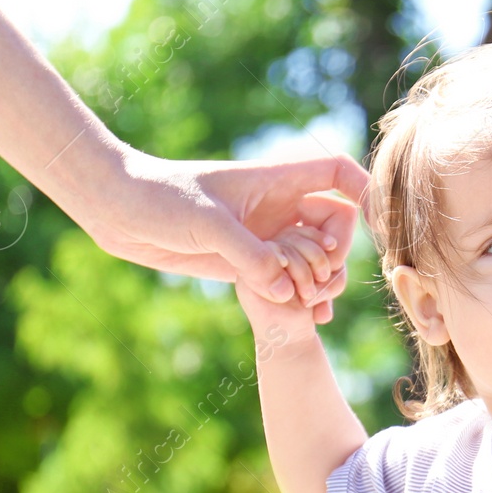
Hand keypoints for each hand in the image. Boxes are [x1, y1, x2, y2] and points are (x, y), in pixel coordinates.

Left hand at [94, 149, 369, 324]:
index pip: (335, 173)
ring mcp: (264, 235)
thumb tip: (284, 290)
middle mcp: (276, 206)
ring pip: (314, 256)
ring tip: (313, 305)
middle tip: (321, 277)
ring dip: (322, 280)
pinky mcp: (247, 262)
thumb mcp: (206, 225)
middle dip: (338, 251)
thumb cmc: (158, 199)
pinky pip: (288, 280)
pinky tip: (307, 319)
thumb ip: (249, 256)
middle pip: (335, 222)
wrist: (116, 210)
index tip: (375, 221)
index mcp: (274, 180)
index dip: (364, 189)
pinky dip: (302, 298)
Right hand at [234, 218, 354, 343]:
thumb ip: (333, 253)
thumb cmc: (311, 308)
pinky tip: (298, 297)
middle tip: (323, 281)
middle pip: (296, 232)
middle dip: (317, 257)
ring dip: (307, 272)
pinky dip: (295, 276)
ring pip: (287, 244)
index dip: (320, 236)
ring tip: (310, 296)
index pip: (302, 225)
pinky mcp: (246, 274)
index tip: (333, 250)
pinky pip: (275, 256)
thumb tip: (350, 211)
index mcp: (284, 244)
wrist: (290, 339)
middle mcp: (267, 249)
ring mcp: (254, 260)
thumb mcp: (328, 277)